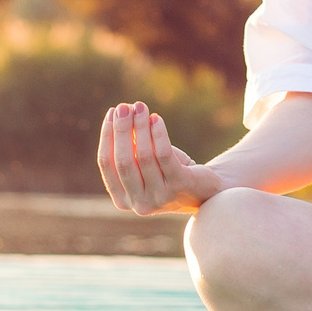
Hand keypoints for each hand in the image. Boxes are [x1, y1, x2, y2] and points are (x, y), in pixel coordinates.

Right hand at [95, 101, 225, 214]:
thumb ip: (130, 146)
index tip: (112, 112)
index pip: (107, 164)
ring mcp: (160, 198)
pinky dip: (159, 134)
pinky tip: (157, 119)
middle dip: (121, 130)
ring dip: (140, 127)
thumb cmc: (169, 173)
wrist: (205, 190)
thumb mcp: (145, 162)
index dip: (107, 136)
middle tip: (124, 107)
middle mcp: (139, 204)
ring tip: (141, 107)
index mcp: (122, 200)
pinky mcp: (179, 186)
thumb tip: (119, 115)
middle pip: (123, 161)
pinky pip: (164, 155)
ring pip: (143, 156)